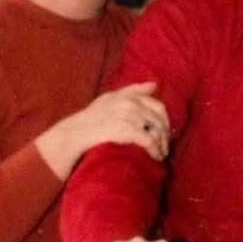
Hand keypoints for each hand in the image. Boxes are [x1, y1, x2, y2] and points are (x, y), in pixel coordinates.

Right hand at [36, 82, 169, 178]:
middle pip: (159, 119)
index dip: (165, 120)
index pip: (157, 105)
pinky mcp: (129, 130)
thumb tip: (154, 84)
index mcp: (129, 95)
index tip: (165, 131)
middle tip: (166, 145)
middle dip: (165, 133)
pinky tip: (156, 157)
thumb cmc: (91, 117)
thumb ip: (132, 90)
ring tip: (161, 154)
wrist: (76, 132)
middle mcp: (131, 103)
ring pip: (156, 130)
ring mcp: (130, 116)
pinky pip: (150, 141)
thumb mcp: (110, 98)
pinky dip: (155, 150)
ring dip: (162, 144)